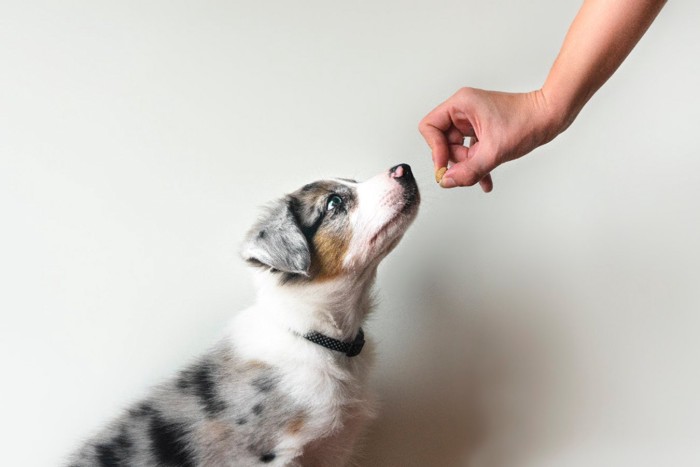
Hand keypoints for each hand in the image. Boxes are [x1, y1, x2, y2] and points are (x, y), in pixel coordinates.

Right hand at [419, 87, 560, 190]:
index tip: (445, 167)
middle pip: (442, 141)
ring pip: (457, 149)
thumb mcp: (495, 151)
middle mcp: (463, 110)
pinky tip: (486, 180)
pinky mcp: (482, 129)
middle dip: (457, 160)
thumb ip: (468, 170)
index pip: (430, 127)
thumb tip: (447, 182)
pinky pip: (470, 150)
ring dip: (468, 165)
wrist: (551, 117)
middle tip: (472, 168)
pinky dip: (477, 164)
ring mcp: (472, 120)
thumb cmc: (527, 122)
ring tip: (485, 172)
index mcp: (461, 104)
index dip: (434, 149)